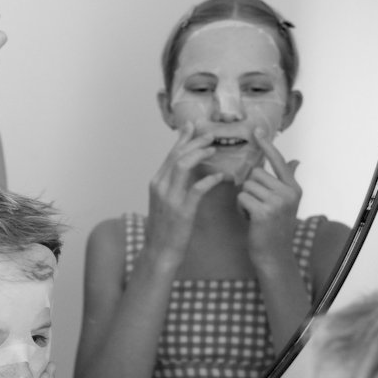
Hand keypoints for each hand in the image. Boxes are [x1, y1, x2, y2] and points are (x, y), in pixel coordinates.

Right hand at [146, 122, 228, 259]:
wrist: (159, 251)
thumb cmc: (166, 228)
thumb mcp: (165, 201)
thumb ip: (174, 184)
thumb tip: (189, 169)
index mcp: (157, 182)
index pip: (170, 154)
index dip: (182, 139)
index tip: (193, 126)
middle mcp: (160, 186)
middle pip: (177, 155)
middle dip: (194, 142)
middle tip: (210, 134)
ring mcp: (170, 198)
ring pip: (183, 166)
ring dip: (200, 155)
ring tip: (214, 149)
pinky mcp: (182, 211)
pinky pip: (197, 189)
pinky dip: (209, 179)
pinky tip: (221, 176)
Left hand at [237, 127, 300, 268]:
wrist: (274, 254)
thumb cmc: (276, 227)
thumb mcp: (287, 202)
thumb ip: (288, 179)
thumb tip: (296, 161)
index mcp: (293, 188)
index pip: (278, 160)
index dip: (267, 145)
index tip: (256, 130)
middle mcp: (288, 192)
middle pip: (256, 173)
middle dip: (250, 187)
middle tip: (258, 205)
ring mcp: (277, 202)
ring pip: (247, 185)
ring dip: (245, 199)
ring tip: (254, 213)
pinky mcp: (264, 212)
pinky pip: (242, 197)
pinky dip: (241, 208)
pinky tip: (250, 219)